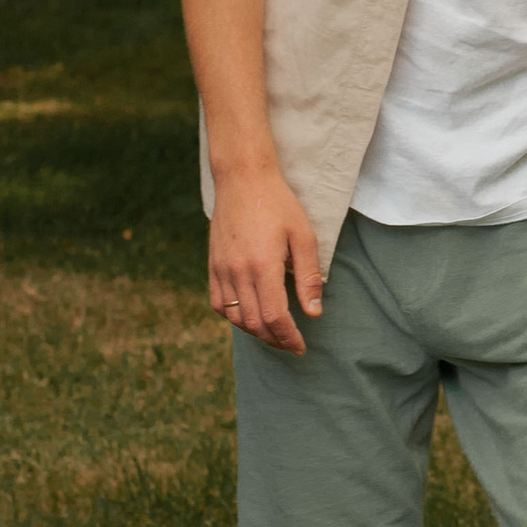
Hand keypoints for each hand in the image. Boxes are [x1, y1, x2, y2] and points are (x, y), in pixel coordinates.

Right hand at [207, 164, 323, 353]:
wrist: (242, 179)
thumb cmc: (278, 204)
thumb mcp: (303, 236)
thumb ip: (308, 277)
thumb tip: (313, 312)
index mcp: (263, 266)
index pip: (275, 317)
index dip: (289, 338)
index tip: (300, 347)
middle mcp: (238, 271)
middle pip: (254, 323)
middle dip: (275, 340)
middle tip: (291, 344)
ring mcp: (221, 269)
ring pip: (235, 317)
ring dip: (255, 331)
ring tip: (274, 333)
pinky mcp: (212, 265)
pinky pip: (218, 303)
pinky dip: (234, 317)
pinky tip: (249, 316)